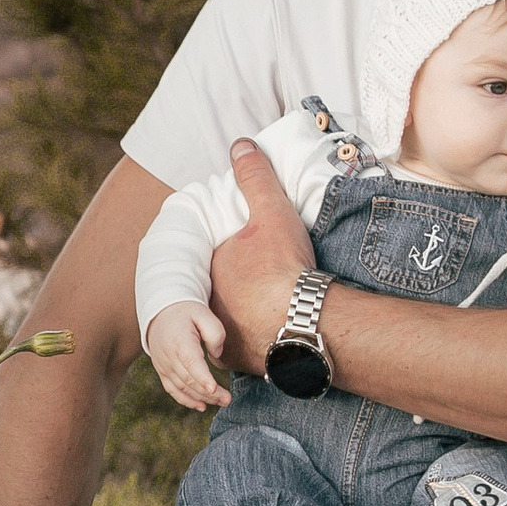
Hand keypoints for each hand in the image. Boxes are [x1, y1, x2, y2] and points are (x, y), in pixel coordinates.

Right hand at [144, 299, 229, 411]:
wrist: (161, 312)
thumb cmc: (187, 313)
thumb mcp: (203, 313)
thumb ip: (214, 332)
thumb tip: (216, 354)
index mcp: (180, 340)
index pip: (191, 362)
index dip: (202, 377)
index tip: (214, 389)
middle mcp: (168, 356)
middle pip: (189, 379)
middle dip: (209, 393)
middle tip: (227, 400)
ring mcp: (163, 365)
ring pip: (182, 388)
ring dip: (201, 398)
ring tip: (221, 402)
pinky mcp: (162, 371)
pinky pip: (172, 390)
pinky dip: (186, 400)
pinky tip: (201, 406)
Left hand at [203, 141, 313, 379]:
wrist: (304, 324)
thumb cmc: (284, 269)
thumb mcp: (271, 213)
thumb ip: (255, 178)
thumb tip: (241, 145)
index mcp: (207, 267)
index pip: (214, 256)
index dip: (234, 253)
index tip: (252, 255)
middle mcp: (203, 304)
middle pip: (216, 290)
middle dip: (232, 287)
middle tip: (262, 283)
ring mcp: (216, 335)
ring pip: (223, 321)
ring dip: (239, 318)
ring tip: (266, 310)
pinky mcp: (235, 360)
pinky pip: (238, 348)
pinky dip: (251, 342)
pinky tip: (269, 334)